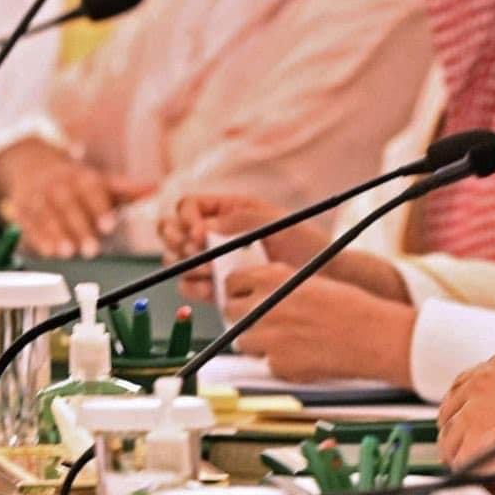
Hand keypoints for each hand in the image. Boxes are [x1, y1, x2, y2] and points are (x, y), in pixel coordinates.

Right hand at [0, 137, 151, 256]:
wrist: (32, 166)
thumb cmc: (77, 182)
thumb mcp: (101, 182)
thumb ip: (128, 190)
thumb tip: (157, 188)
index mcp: (81, 177)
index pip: (91, 190)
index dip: (99, 208)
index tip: (109, 227)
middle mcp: (58, 184)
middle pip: (68, 205)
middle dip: (79, 228)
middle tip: (92, 250)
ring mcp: (38, 196)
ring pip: (46, 215)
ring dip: (56, 234)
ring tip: (68, 253)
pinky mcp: (22, 209)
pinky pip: (29, 223)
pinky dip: (38, 238)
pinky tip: (48, 253)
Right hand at [161, 191, 314, 299]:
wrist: (322, 275)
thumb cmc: (305, 243)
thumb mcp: (276, 222)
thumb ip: (242, 219)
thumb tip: (205, 226)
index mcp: (228, 210)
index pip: (189, 206)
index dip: (186, 218)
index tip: (199, 235)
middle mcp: (216, 233)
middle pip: (173, 230)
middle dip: (177, 239)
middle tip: (195, 251)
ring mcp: (215, 259)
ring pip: (177, 258)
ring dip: (183, 264)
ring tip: (208, 270)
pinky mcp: (218, 284)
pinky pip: (191, 285)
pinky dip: (193, 286)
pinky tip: (209, 288)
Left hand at [223, 263, 415, 384]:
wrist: (373, 337)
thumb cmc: (351, 308)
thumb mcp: (311, 282)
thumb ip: (280, 287)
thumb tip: (258, 295)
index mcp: (273, 278)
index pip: (232, 282)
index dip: (237, 290)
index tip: (243, 296)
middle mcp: (264, 305)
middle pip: (230, 311)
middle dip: (242, 317)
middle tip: (262, 321)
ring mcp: (268, 337)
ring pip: (244, 342)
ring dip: (259, 343)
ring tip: (289, 341)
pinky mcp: (277, 364)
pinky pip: (268, 364)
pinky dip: (282, 363)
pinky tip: (305, 356)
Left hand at [439, 354, 494, 489]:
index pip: (463, 387)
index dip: (465, 410)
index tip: (469, 423)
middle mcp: (481, 386)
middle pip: (450, 413)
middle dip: (459, 432)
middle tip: (471, 451)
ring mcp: (474, 416)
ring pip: (450, 441)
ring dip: (463, 456)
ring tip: (483, 469)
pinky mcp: (474, 446)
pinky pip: (459, 465)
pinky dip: (471, 475)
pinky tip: (489, 479)